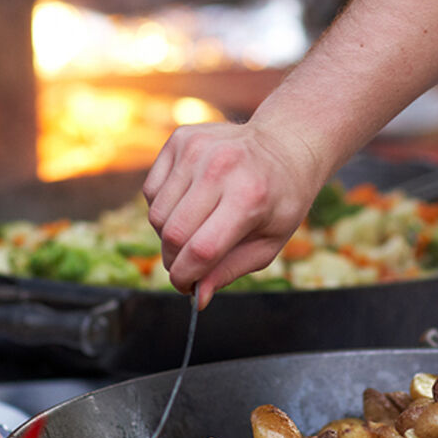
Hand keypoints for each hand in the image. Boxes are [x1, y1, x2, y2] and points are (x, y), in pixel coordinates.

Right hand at [143, 121, 324, 308]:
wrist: (286, 145)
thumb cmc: (281, 200)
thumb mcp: (269, 242)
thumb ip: (230, 270)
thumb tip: (197, 298)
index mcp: (250, 197)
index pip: (202, 249)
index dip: (186, 277)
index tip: (186, 287)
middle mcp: (221, 168)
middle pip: (173, 233)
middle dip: (173, 260)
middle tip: (187, 265)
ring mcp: (197, 149)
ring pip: (156, 214)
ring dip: (168, 235)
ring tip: (195, 230)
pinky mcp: (181, 139)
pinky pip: (151, 191)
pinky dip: (163, 208)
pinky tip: (189, 204)